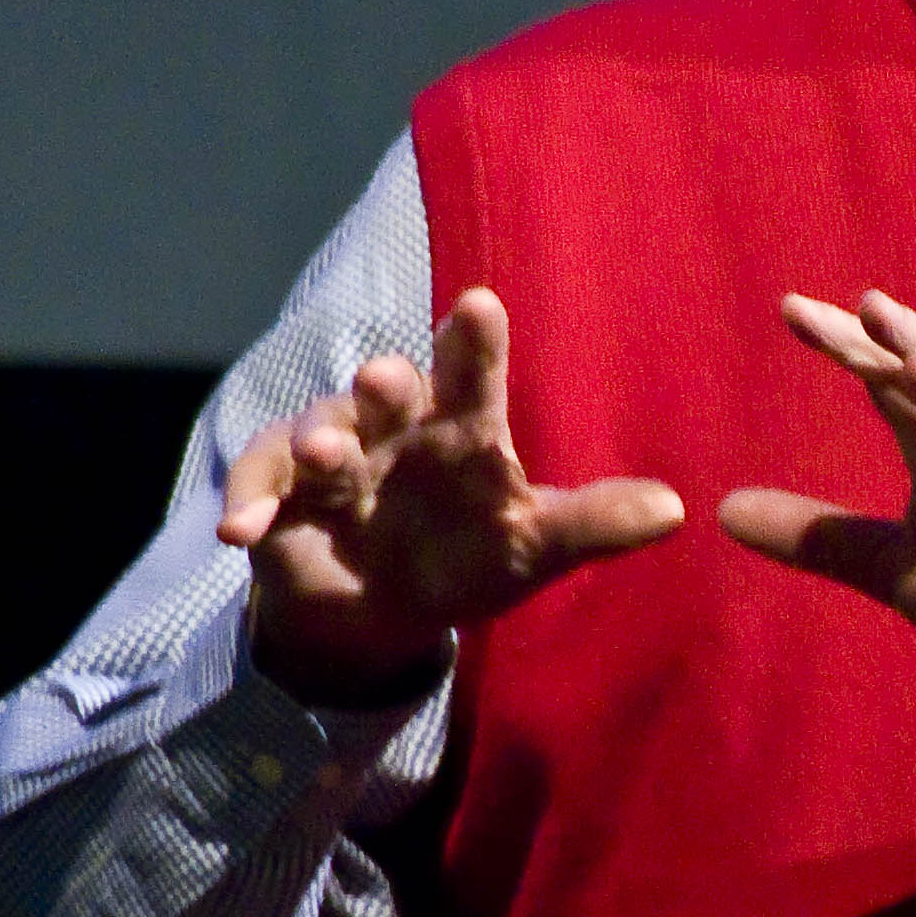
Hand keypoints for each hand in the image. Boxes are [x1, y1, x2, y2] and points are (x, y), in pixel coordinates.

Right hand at [219, 287, 682, 704]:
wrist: (383, 611)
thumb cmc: (469, 557)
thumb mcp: (533, 546)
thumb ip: (594, 524)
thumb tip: (677, 510)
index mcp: (460, 429)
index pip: (471, 379)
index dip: (474, 344)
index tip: (480, 305)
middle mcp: (394, 429)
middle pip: (388, 395)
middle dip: (384, 388)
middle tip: (387, 378)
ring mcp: (334, 460)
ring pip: (322, 437)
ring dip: (320, 446)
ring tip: (328, 456)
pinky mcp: (280, 496)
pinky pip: (261, 491)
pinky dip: (251, 505)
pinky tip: (238, 532)